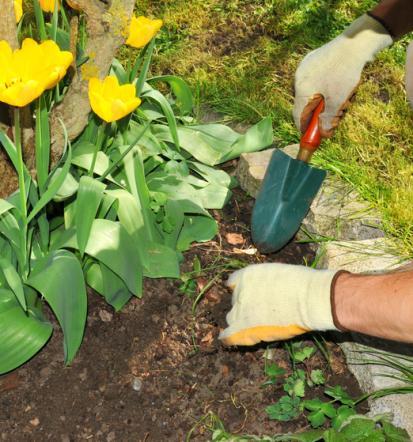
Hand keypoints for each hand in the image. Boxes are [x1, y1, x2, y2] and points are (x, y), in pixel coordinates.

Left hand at [219, 263, 340, 345]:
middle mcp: (239, 291)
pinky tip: (228, 339)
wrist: (307, 299)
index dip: (242, 290)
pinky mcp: (244, 328)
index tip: (250, 295)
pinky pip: (229, 335)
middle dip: (244, 306)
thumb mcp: (277, 274)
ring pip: (232, 318)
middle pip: (236, 301)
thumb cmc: (301, 284)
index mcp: (246, 275)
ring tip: (253, 327)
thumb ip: (264, 282)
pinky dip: (229, 337)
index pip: (234, 282)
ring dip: (240, 322)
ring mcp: (240, 310)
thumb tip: (266, 290)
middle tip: (260, 312)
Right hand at [294, 14, 391, 137]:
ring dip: (323, 100)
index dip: (304, 128)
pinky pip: (315, 79)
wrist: (356, 42)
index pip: (298, 115)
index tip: (311, 137)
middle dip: (317, 113)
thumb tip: (324, 134)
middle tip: (332, 118)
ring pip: (310, 91)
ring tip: (341, 100)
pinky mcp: (313, 59)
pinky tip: (338, 85)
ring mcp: (305, 67)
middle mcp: (299, 78)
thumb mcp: (338, 102)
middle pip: (304, 104)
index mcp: (301, 90)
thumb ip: (328, 120)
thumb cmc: (345, 73)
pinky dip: (324, 88)